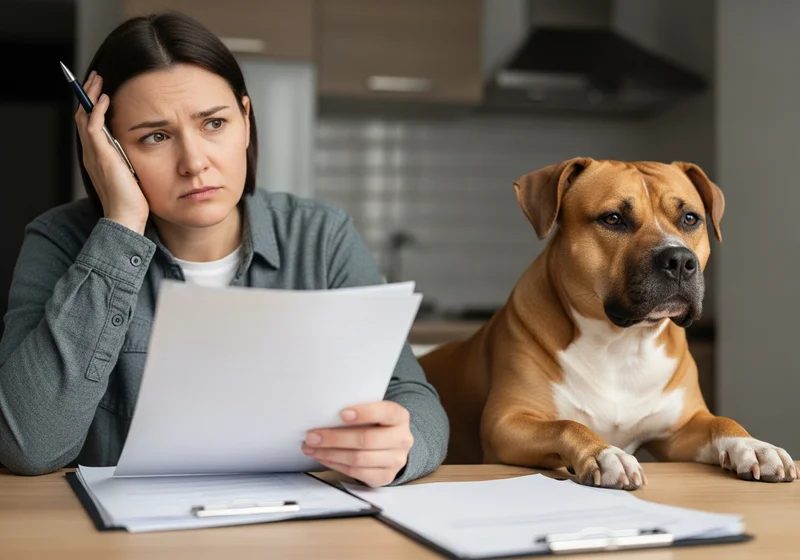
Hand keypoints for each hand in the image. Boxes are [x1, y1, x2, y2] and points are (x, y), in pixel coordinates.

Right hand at [75, 71, 148, 233]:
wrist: (127, 217)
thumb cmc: (133, 201)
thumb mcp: (132, 172)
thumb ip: (131, 158)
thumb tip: (145, 146)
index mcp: (98, 156)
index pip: (90, 124)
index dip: (92, 105)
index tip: (100, 90)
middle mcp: (91, 153)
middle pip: (83, 115)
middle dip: (88, 94)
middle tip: (96, 77)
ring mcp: (94, 154)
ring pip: (84, 116)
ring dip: (90, 95)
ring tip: (98, 80)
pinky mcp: (101, 156)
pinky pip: (93, 126)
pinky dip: (97, 110)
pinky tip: (105, 98)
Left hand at [303, 401, 413, 487]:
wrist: (391, 446)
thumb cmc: (376, 424)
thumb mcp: (373, 413)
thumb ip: (357, 411)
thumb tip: (324, 415)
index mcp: (400, 417)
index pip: (385, 412)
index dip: (364, 413)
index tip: (342, 413)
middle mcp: (402, 439)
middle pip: (366, 440)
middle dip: (335, 438)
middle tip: (312, 436)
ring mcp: (396, 460)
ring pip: (358, 459)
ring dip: (330, 453)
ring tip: (311, 448)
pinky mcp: (385, 476)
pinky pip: (356, 473)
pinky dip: (336, 465)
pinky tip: (323, 458)